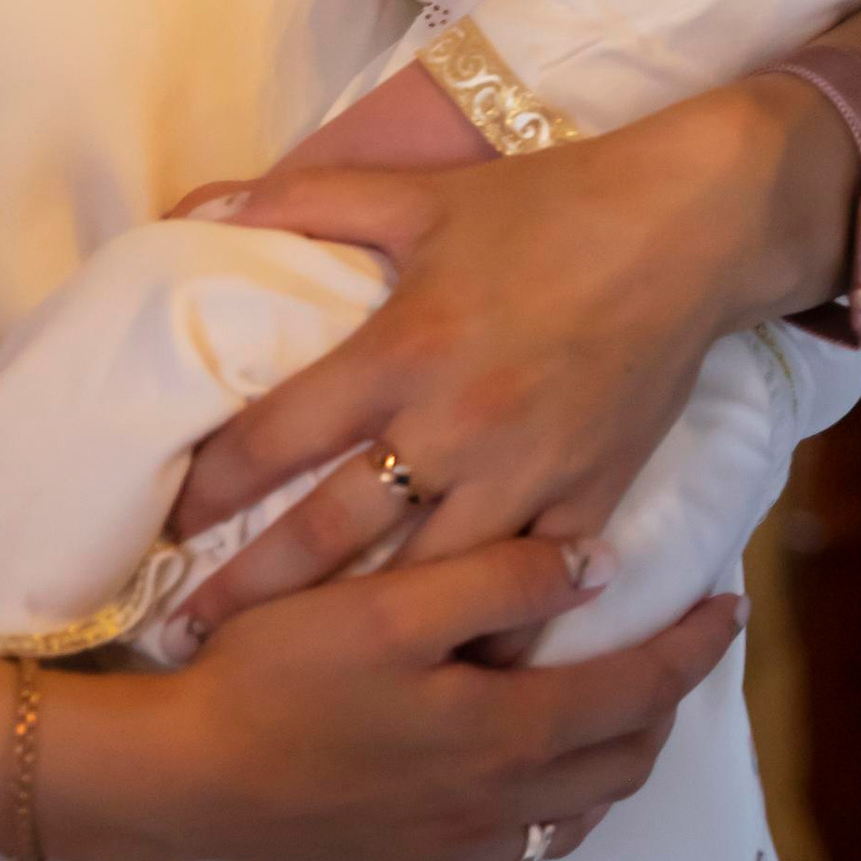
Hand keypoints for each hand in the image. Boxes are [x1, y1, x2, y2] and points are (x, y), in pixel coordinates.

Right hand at [47, 539, 741, 860]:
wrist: (185, 781)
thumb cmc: (282, 679)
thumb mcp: (390, 605)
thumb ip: (502, 580)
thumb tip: (602, 565)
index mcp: (512, 733)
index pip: (642, 689)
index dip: (697, 648)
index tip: (733, 608)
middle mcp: (504, 804)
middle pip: (627, 761)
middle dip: (666, 704)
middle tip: (671, 650)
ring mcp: (460, 850)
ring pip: (577, 811)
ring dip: (611, 758)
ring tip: (609, 705)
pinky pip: (515, 847)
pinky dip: (547, 806)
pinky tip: (523, 772)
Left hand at [169, 87, 841, 624]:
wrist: (693, 228)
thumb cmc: (555, 204)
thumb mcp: (425, 192)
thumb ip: (312, 199)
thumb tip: (209, 204)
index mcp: (400, 350)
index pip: (274, 438)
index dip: (208, 490)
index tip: (167, 531)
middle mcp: (452, 426)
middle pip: (326, 533)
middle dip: (250, 590)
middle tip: (192, 633)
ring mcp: (527, 473)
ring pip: (423, 581)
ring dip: (359, 626)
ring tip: (303, 668)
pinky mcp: (592, 496)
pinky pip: (530, 591)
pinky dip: (490, 632)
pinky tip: (449, 667)